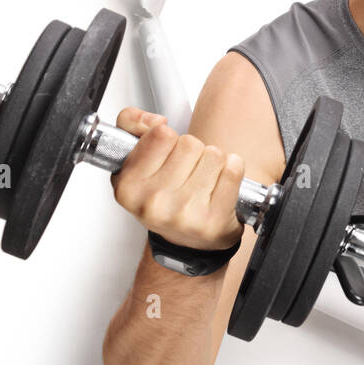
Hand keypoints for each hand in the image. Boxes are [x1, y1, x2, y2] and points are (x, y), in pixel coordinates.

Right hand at [110, 107, 246, 251]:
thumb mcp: (134, 162)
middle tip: (186, 173)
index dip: (169, 140)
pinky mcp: (213, 219)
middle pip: (191, 143)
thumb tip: (155, 121)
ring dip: (213, 163)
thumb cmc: (162, 200)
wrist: (186, 243)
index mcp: (129, 186)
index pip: (162, 134)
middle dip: (193, 152)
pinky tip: (220, 186)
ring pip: (214, 154)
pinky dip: (232, 171)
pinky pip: (234, 170)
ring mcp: (184, 213)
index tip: (166, 155)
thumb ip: (131, 125)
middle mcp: (154, 203)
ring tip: (202, 182)